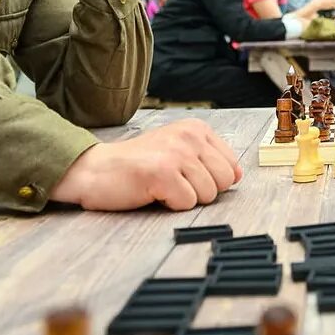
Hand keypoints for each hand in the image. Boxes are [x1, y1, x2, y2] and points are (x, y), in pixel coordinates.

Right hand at [50, 118, 242, 210]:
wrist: (96, 170)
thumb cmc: (137, 165)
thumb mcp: (178, 151)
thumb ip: (209, 159)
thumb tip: (238, 175)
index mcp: (196, 129)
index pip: (232, 167)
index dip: (212, 181)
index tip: (186, 176)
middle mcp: (190, 137)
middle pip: (224, 182)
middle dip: (201, 191)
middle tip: (173, 183)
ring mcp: (177, 153)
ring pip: (208, 195)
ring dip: (183, 198)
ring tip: (161, 185)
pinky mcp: (163, 173)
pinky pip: (187, 203)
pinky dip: (170, 205)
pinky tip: (152, 191)